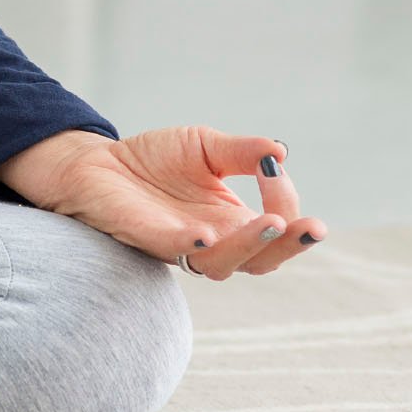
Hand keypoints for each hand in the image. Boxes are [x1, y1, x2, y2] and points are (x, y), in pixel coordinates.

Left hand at [0, 126, 325, 278]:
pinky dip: (191, 245)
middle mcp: (214, 241)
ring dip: (249, 246)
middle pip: (261, 261)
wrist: (98, 163)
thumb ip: (242, 152)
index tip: (277, 170)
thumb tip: (280, 152)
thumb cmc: (153, 161)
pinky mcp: (146, 238)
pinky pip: (172, 250)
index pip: (275, 227)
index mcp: (232, 222)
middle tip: (314, 228)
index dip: (286, 204)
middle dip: (290, 246)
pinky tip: (207, 235)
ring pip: (222, 264)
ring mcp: (181, 244)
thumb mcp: (205, 147)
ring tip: (271, 223)